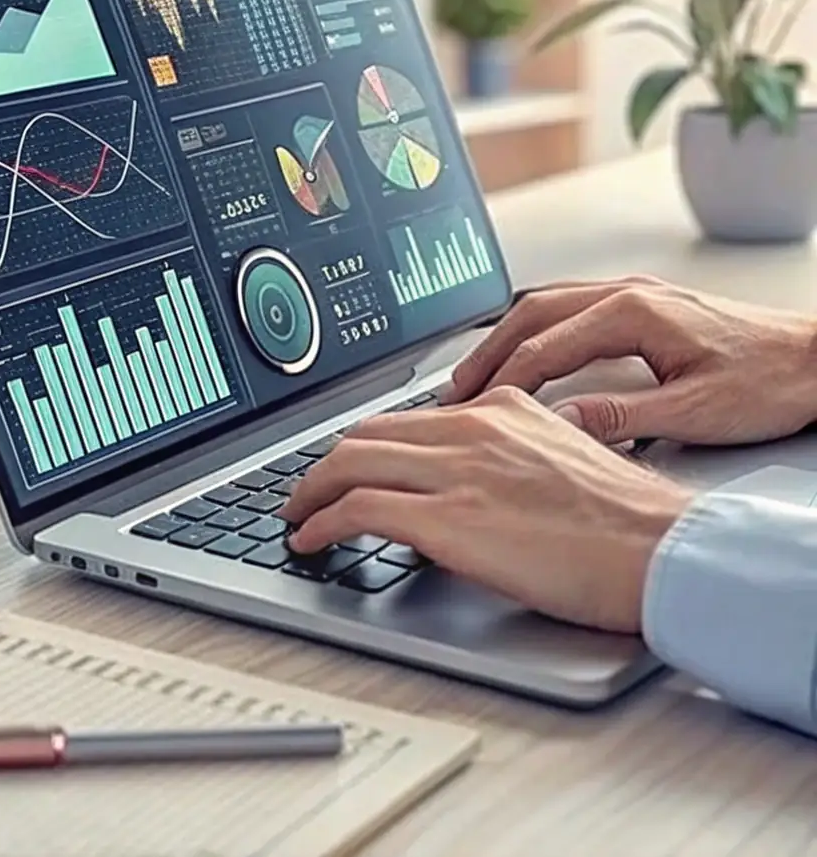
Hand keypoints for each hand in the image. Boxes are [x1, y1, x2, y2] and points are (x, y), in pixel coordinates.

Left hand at [281, 391, 689, 632]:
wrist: (660, 549)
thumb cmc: (629, 521)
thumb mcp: (564, 458)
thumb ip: (512, 454)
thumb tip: (478, 481)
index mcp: (502, 409)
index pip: (409, 416)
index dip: (367, 442)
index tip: (350, 461)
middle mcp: (472, 428)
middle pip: (368, 433)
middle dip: (327, 463)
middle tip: (310, 488)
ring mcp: (456, 471)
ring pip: (351, 462)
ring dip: (311, 490)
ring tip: (299, 513)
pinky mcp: (446, 520)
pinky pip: (358, 510)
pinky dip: (322, 522)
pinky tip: (312, 539)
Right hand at [444, 276, 816, 446]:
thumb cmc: (770, 380)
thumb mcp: (694, 413)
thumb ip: (622, 417)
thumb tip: (562, 425)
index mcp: (632, 313)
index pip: (544, 346)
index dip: (502, 381)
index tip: (472, 409)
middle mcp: (627, 294)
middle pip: (532, 314)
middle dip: (488, 352)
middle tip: (453, 389)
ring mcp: (635, 294)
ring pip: (548, 304)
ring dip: (508, 337)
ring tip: (478, 372)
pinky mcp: (646, 305)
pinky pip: (571, 306)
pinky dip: (537, 329)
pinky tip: (530, 349)